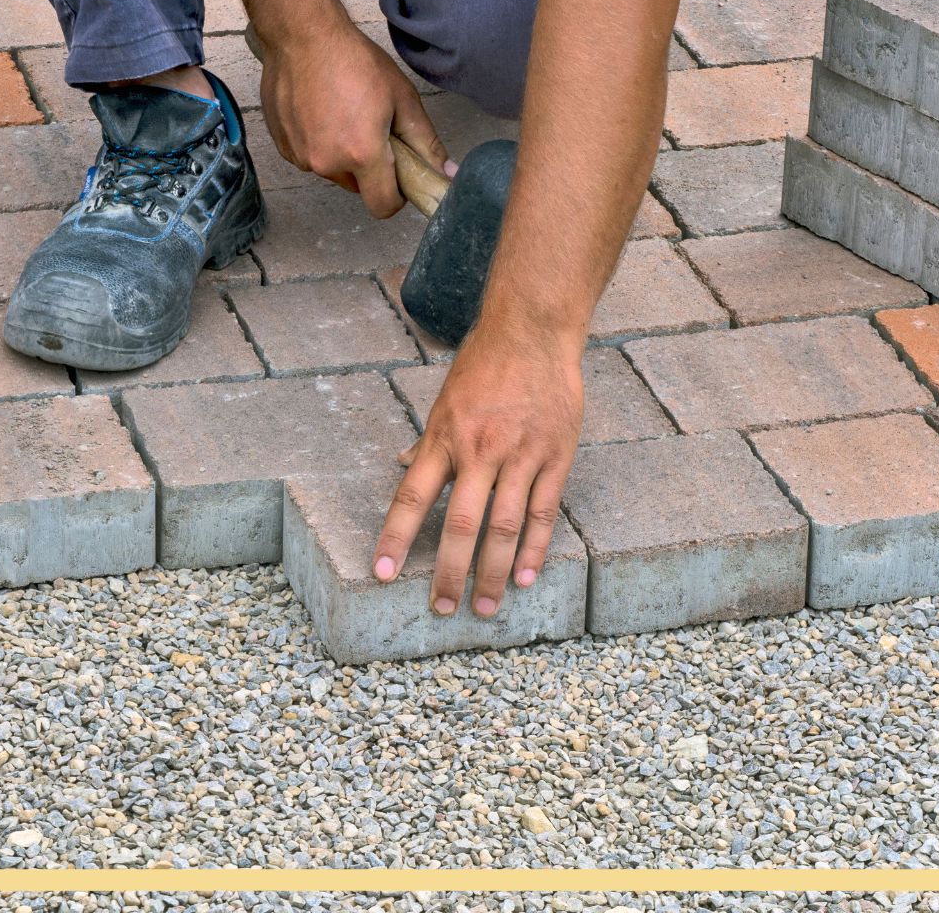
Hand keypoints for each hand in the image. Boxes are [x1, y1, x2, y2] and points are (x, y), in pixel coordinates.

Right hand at [255, 20, 450, 217]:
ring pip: (334, 172)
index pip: (383, 206)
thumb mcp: (402, 99)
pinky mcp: (283, 146)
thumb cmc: (355, 62)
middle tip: (371, 130)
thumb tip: (447, 173)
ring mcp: (301, 156)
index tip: (399, 175)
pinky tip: (321, 112)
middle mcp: (328, 163)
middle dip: (370, 168)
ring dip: (342, 155)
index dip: (397, 196)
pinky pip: (310, 157)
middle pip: (359, 188)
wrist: (302, 36)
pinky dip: (319, 144)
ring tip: (344, 115)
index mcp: (362, 155)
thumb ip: (426, 143)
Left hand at [372, 324, 584, 617]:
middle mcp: (479, 450)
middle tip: (443, 608)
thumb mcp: (445, 401)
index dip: (395, 538)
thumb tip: (405, 470)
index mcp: (444, 438)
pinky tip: (526, 577)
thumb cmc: (485, 365)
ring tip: (484, 607)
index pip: (412, 497)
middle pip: (460, 524)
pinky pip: (544, 512)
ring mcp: (520, 455)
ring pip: (505, 527)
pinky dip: (535, 549)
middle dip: (449, 572)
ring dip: (492, 573)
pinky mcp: (555, 456)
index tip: (383, 574)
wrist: (533, 331)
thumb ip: (430, 444)